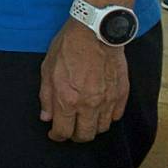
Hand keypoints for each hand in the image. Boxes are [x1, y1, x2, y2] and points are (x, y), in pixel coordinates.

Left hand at [39, 18, 128, 141]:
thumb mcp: (47, 69)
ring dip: (92, 128)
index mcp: (67, 99)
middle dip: (75, 136)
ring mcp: (108, 100)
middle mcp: (89, 104)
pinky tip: (100, 111)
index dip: (57, 136)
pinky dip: (107, 117)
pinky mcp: (121, 94)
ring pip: (102, 128)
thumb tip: (46, 117)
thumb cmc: (68, 47)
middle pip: (85, 135)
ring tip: (84, 120)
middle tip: (70, 130)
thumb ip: (46, 96)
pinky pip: (116, 116)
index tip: (54, 134)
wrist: (96, 31)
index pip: (63, 131)